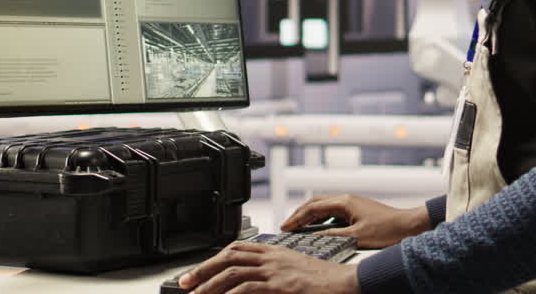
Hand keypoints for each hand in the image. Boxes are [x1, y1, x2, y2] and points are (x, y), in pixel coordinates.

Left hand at [177, 240, 358, 293]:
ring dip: (210, 285)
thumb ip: (273, 277)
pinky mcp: (282, 284)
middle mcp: (272, 257)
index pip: (237, 248)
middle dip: (203, 270)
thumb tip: (251, 288)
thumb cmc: (326, 282)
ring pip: (232, 271)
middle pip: (229, 256)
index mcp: (275, 252)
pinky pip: (248, 287)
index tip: (199, 271)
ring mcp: (276, 270)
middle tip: (186, 283)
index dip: (214, 258)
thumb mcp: (295, 274)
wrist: (350, 284)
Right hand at [280, 194, 431, 248]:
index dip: (297, 218)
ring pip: (323, 206)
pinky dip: (320, 219)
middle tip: (287, 225)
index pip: (313, 208)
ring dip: (309, 215)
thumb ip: (334, 236)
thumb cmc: (387, 229)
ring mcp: (351, 204)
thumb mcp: (357, 236)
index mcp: (344, 202)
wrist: (408, 225)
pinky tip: (318, 228)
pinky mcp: (355, 210)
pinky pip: (332, 212)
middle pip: (315, 203)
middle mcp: (346, 199)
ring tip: (298, 226)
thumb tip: (316, 237)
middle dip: (299, 213)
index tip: (286, 226)